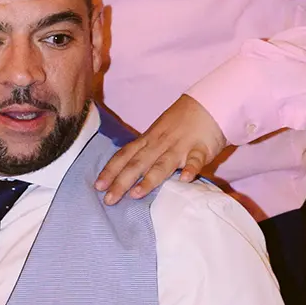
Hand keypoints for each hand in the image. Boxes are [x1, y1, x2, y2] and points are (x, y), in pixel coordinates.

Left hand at [95, 94, 227, 204]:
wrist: (208, 105)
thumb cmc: (179, 123)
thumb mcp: (157, 134)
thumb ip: (144, 152)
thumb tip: (126, 172)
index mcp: (148, 140)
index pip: (124, 155)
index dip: (110, 170)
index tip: (98, 186)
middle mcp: (160, 144)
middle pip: (137, 163)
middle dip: (122, 181)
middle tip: (109, 199)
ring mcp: (180, 146)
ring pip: (162, 164)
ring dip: (149, 179)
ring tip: (136, 194)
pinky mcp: (201, 148)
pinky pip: (195, 159)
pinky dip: (191, 169)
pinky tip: (185, 179)